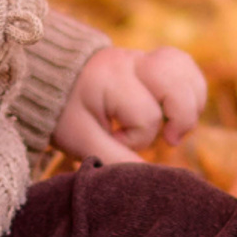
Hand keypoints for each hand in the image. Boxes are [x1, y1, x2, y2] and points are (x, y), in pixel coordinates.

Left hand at [54, 44, 207, 166]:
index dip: (136, 138)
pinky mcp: (148, 58)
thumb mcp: (80, 140)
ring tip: (175, 123)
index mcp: (108, 79)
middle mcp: (128, 61)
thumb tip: (153, 179)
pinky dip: (190, 88)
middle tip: (168, 137)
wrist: (47, 80)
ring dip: (190, 101)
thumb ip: (115, 158)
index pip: (146, 115)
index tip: (112, 138)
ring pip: (184, 68)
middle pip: (174, 81)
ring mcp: (139, 56)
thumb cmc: (63, 113)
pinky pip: (183, 65)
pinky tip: (177, 109)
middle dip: (180, 115)